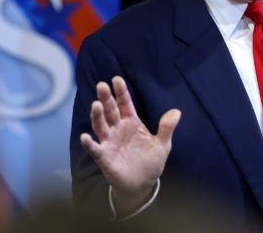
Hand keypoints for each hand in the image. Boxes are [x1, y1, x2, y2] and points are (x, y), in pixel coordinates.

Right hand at [80, 76, 180, 213]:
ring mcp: (110, 142)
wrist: (142, 184)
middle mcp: (118, 129)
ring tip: (96, 104)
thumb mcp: (162, 145)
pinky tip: (85, 137)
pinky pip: (95, 149)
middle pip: (110, 111)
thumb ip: (166, 128)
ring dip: (97, 116)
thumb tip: (177, 112)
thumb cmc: (150, 162)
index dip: (121, 92)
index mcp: (132, 123)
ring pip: (101, 126)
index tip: (117, 79)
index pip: (125, 104)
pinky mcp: (104, 157)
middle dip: (106, 98)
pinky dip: (89, 143)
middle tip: (101, 85)